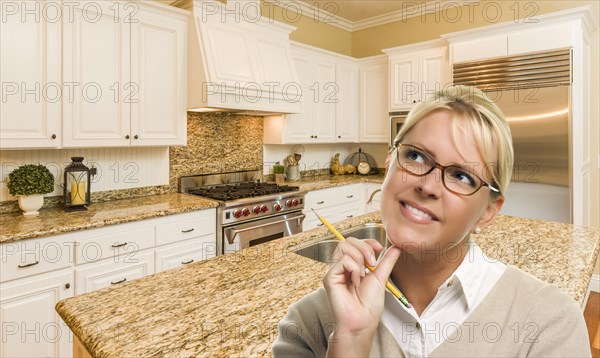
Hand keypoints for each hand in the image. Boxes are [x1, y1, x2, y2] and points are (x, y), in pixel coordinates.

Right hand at [323, 238, 400, 355]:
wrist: (362, 322)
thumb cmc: (369, 305)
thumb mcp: (381, 277)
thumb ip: (387, 261)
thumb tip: (397, 247)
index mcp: (352, 265)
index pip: (355, 242)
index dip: (368, 241)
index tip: (380, 248)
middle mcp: (341, 266)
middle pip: (348, 241)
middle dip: (365, 247)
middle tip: (373, 264)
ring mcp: (334, 271)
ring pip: (344, 246)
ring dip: (359, 258)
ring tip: (363, 275)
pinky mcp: (329, 277)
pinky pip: (343, 260)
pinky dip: (354, 269)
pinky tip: (355, 282)